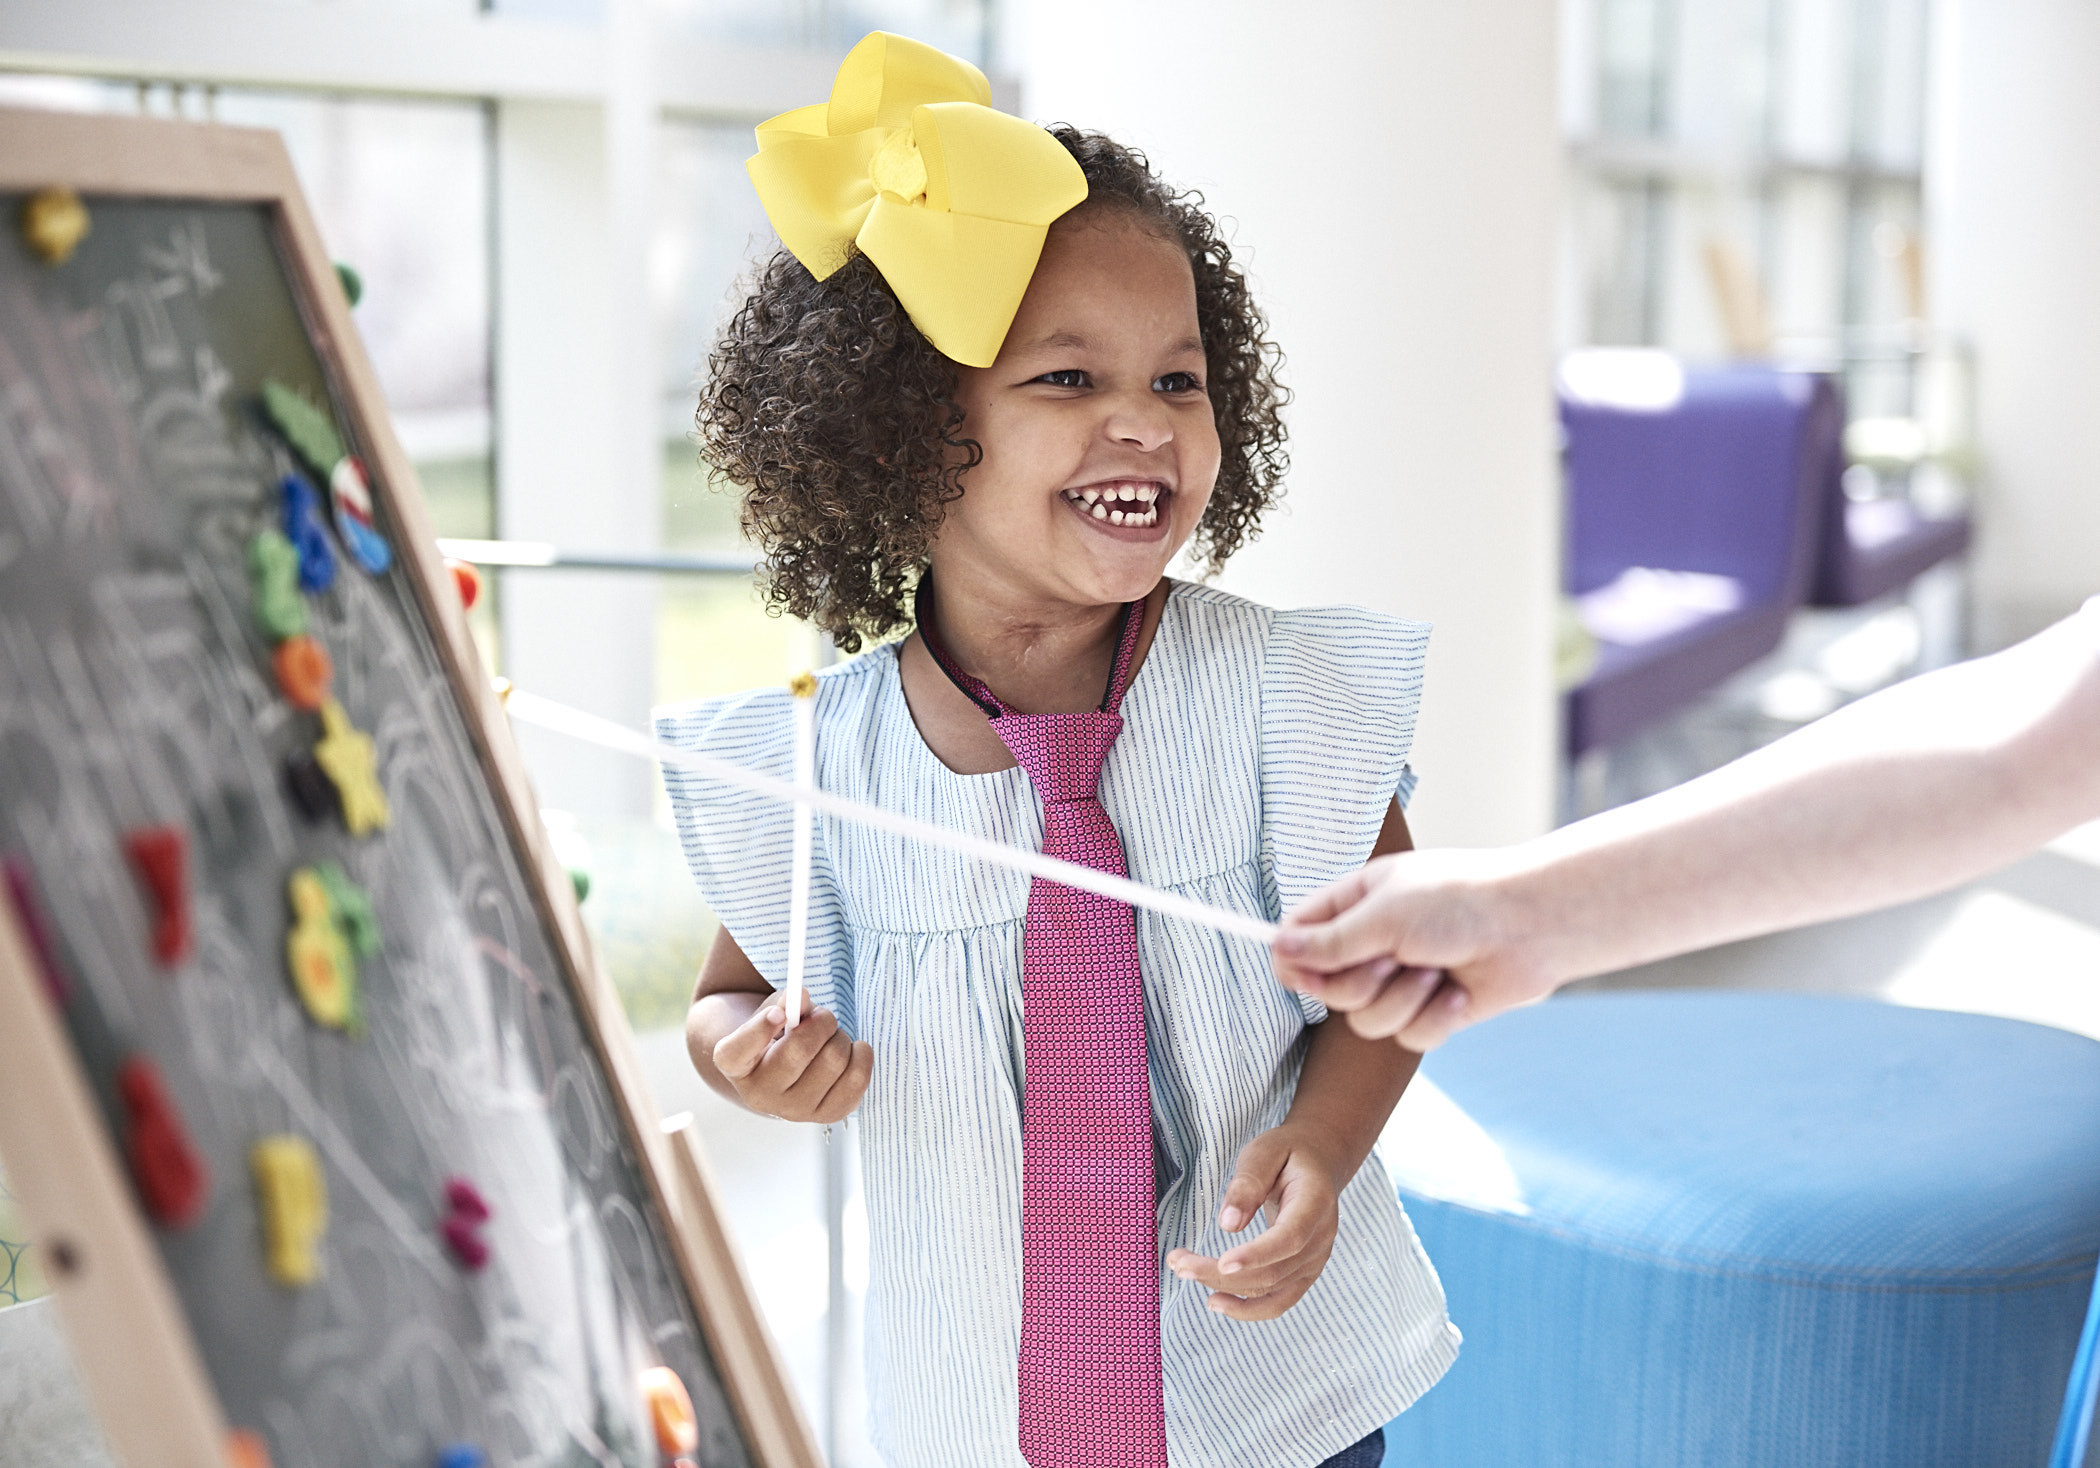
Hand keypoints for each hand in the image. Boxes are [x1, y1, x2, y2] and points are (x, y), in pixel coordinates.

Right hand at [709, 988, 872, 1123]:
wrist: (787, 1073)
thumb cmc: (777, 1036)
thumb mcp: (772, 1013)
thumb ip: (784, 1003)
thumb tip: (801, 997)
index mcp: (736, 1065)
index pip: (736, 1052)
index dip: (759, 1029)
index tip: (779, 1012)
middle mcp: (759, 1095)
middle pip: (798, 1052)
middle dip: (821, 1022)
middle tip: (824, 1016)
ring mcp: (792, 1111)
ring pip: (833, 1061)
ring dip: (841, 1038)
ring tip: (833, 1037)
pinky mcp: (826, 1116)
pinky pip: (857, 1081)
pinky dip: (861, 1057)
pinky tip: (851, 1052)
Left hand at [1165, 1124, 1339, 1321]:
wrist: (1317, 1164)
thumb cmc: (1286, 1154)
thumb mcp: (1265, 1152)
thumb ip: (1248, 1183)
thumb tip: (1228, 1224)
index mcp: (1316, 1203)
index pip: (1290, 1237)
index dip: (1257, 1254)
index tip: (1222, 1262)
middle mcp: (1321, 1239)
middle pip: (1273, 1270)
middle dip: (1221, 1273)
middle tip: (1178, 1262)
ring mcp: (1315, 1261)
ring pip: (1270, 1289)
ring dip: (1224, 1287)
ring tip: (1184, 1271)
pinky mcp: (1303, 1274)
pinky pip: (1278, 1302)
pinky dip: (1247, 1310)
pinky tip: (1215, 1302)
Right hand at [1272, 848, 1556, 1051]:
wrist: (1533, 928)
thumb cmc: (1459, 902)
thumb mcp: (1384, 914)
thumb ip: (1329, 941)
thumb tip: (1277, 949)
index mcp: (1356, 905)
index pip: (1299, 937)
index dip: (1293, 961)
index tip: (1298, 975)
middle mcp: (1374, 944)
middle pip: (1329, 990)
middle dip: (1360, 983)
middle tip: (1394, 959)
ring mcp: (1402, 981)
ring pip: (1366, 1021)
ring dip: (1402, 1000)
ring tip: (1436, 972)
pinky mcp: (1432, 1012)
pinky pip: (1408, 1037)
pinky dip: (1435, 1017)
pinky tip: (1460, 993)